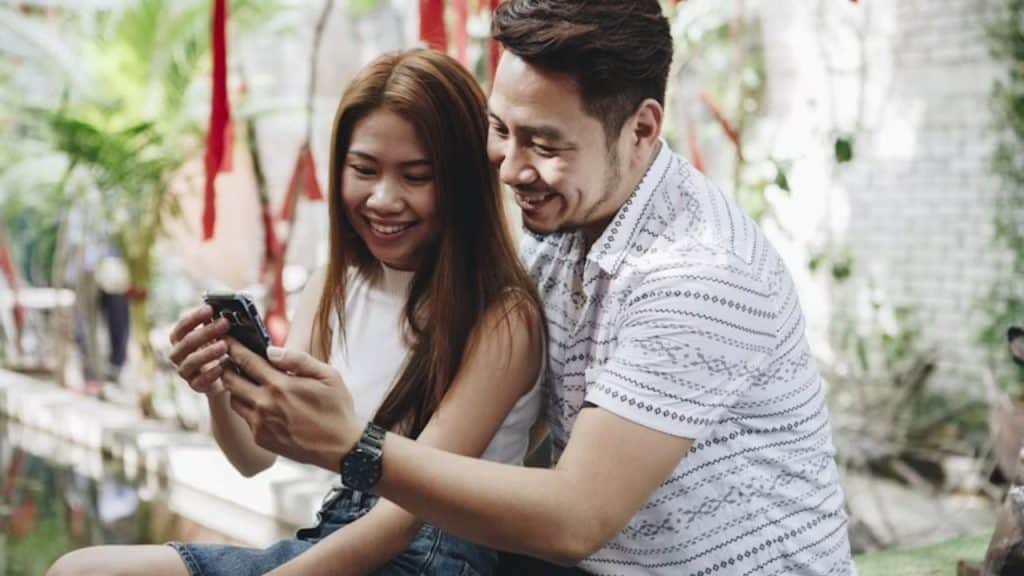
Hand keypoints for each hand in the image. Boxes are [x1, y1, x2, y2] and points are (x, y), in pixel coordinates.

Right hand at [168, 305, 230, 395]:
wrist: (223, 377)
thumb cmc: (219, 349)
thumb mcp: (218, 334)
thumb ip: (216, 323)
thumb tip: (226, 307)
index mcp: (180, 339)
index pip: (182, 326)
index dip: (195, 317)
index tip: (210, 308)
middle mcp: (178, 354)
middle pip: (188, 342)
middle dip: (206, 331)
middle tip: (225, 323)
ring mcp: (185, 371)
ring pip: (191, 361)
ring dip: (207, 352)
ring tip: (225, 345)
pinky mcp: (194, 386)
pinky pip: (199, 381)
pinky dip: (210, 374)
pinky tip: (222, 367)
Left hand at [221, 340, 364, 470]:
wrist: (340, 448)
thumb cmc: (336, 408)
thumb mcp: (327, 376)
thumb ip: (298, 360)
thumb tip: (272, 350)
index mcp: (280, 385)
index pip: (246, 361)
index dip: (233, 347)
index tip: (227, 339)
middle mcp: (265, 404)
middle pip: (230, 380)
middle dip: (227, 366)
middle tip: (230, 358)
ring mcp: (260, 423)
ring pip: (233, 400)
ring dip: (235, 387)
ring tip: (245, 380)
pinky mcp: (261, 438)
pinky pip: (244, 417)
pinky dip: (247, 406)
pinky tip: (260, 402)